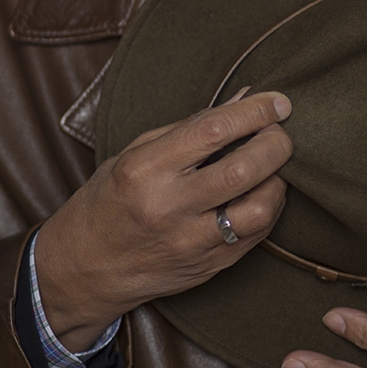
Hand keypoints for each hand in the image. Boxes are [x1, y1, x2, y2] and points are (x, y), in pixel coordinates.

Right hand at [34, 90, 291, 350]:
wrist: (87, 268)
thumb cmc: (110, 200)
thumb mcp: (136, 152)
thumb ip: (191, 126)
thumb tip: (245, 99)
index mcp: (145, 169)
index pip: (213, 130)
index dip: (255, 111)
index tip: (277, 102)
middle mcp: (168, 207)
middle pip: (243, 169)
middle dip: (275, 143)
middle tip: (280, 131)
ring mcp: (190, 243)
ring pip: (259, 209)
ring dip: (278, 181)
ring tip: (272, 166)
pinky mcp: (209, 267)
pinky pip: (257, 235)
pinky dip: (268, 208)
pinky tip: (261, 192)